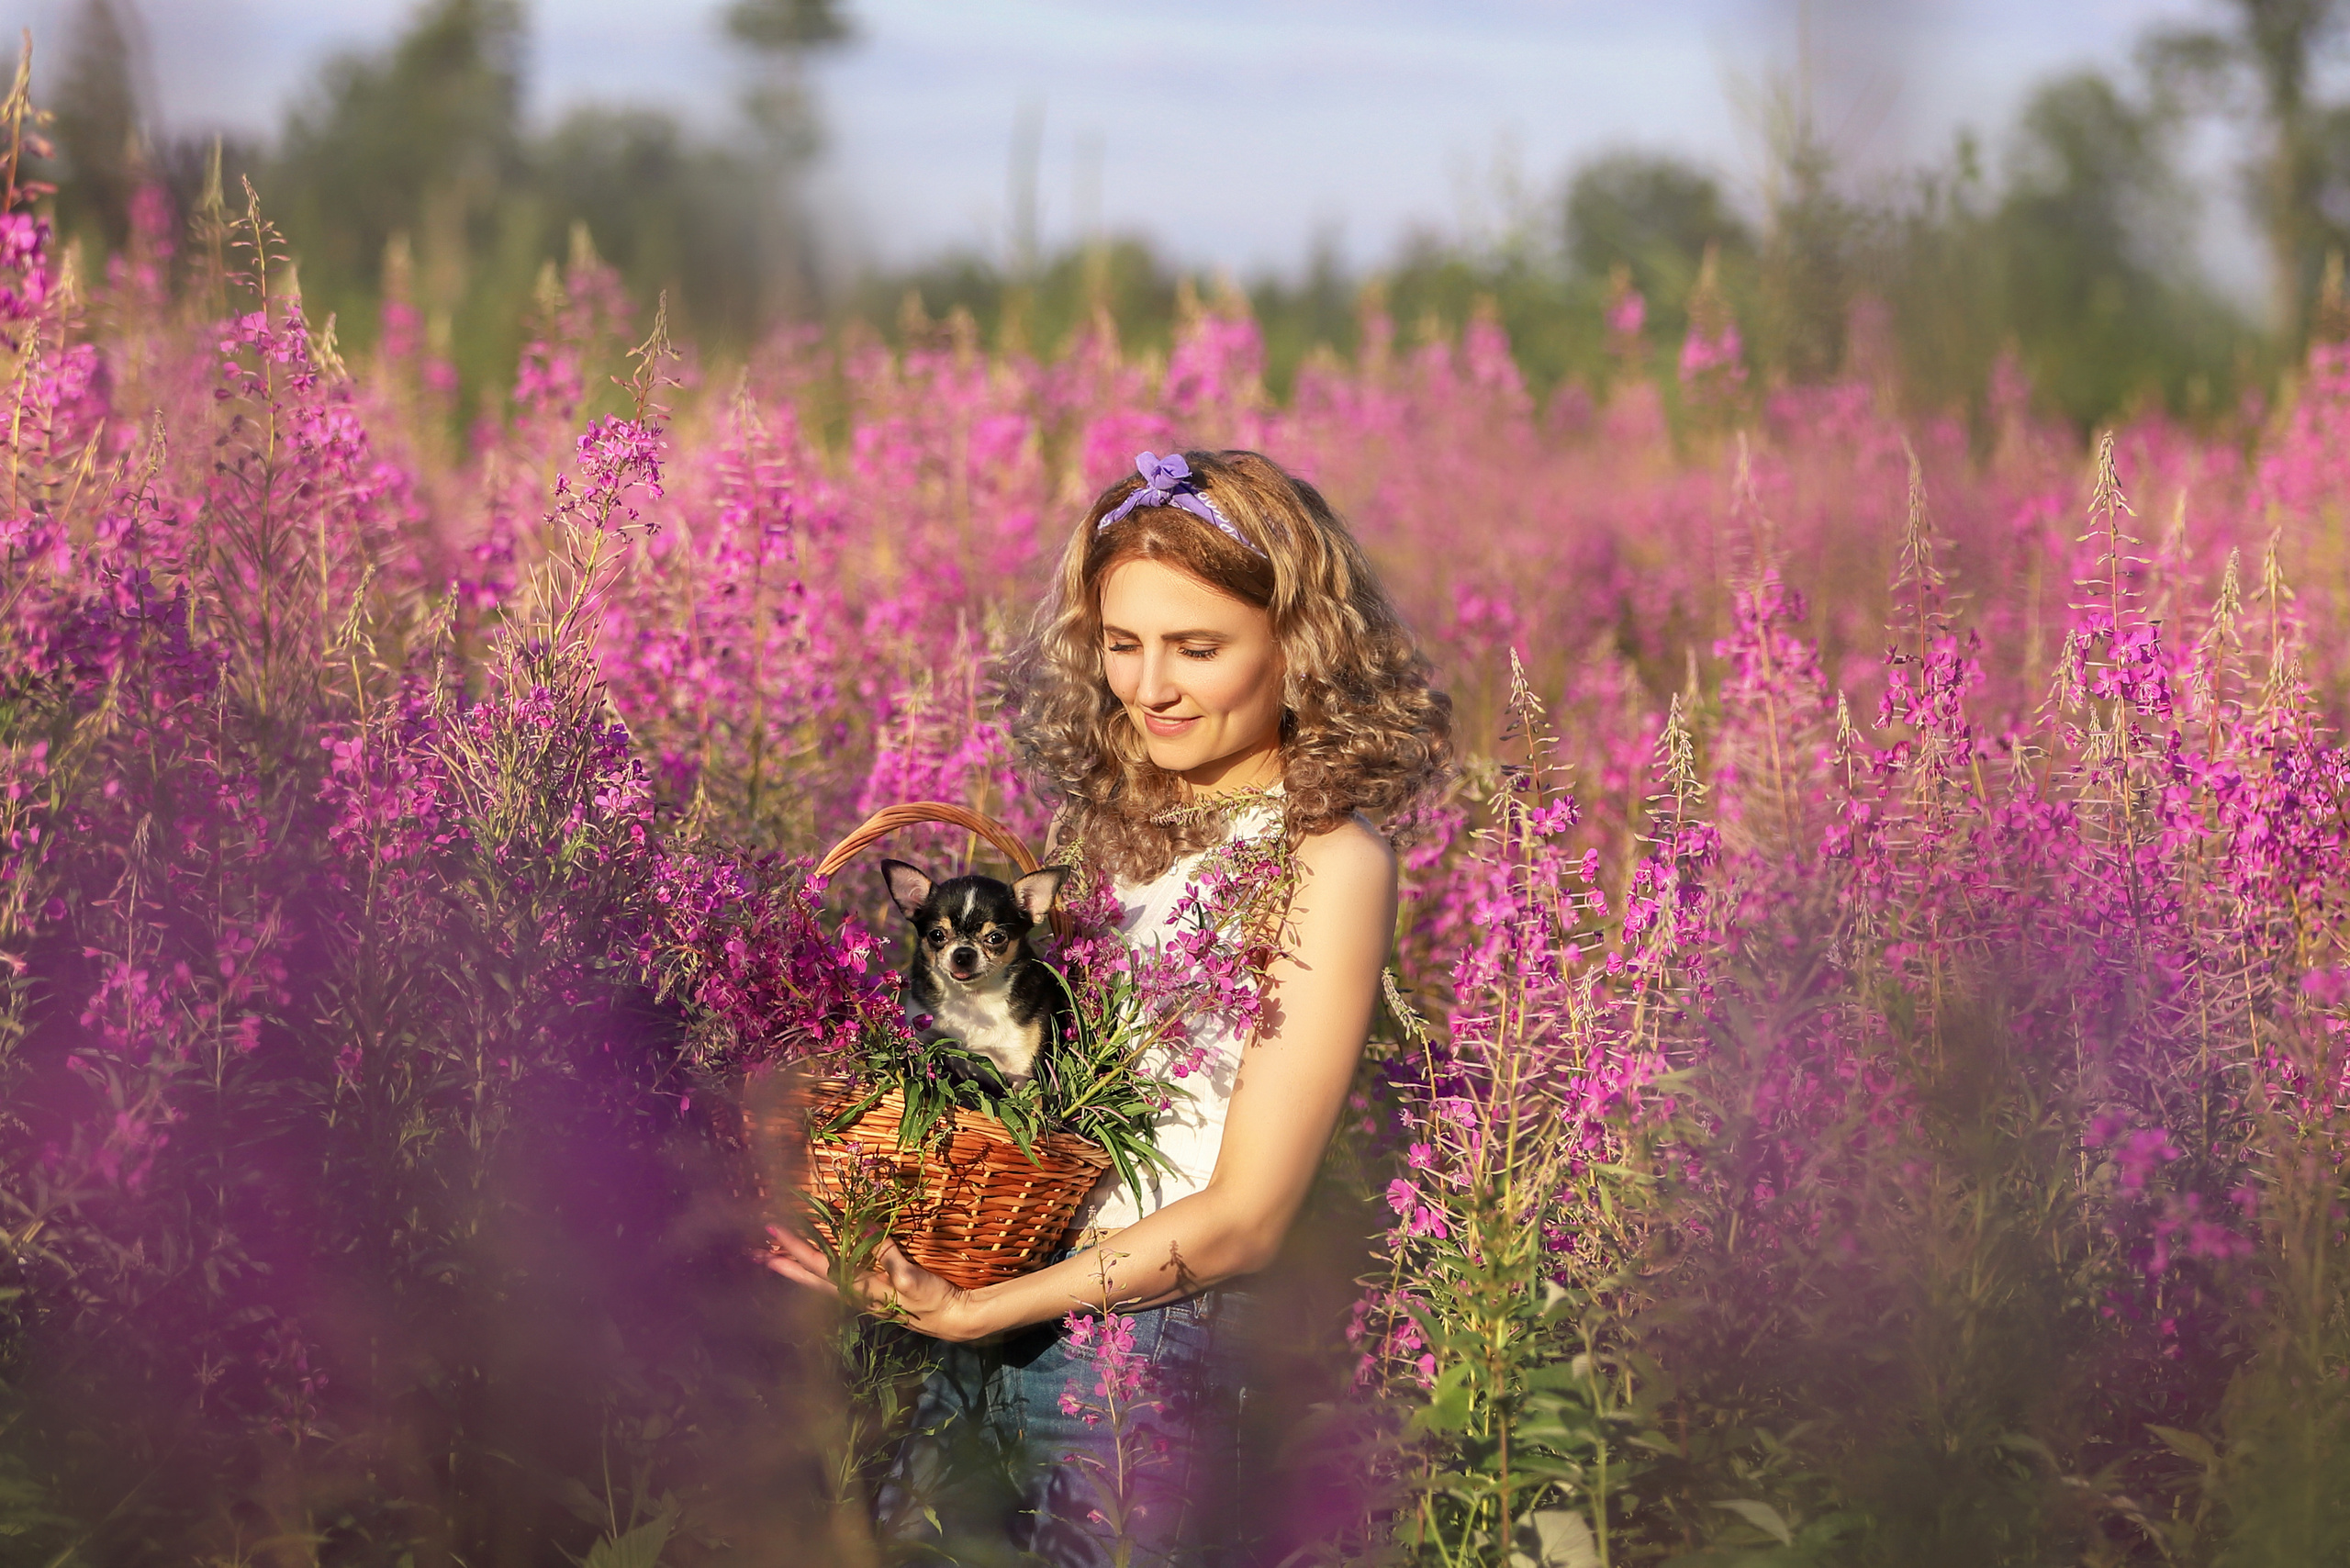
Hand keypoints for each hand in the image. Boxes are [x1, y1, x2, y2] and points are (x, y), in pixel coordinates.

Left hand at [762, 1226, 988, 1340]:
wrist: (955, 1320)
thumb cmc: (934, 1302)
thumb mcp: (913, 1278)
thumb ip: (888, 1255)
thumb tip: (864, 1228)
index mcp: (863, 1290)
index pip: (823, 1266)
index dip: (798, 1248)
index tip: (775, 1232)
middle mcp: (857, 1295)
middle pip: (814, 1279)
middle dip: (786, 1265)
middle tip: (758, 1253)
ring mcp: (865, 1296)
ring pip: (824, 1281)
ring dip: (800, 1270)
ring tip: (779, 1258)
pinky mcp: (876, 1293)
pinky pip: (842, 1280)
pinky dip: (825, 1271)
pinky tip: (822, 1265)